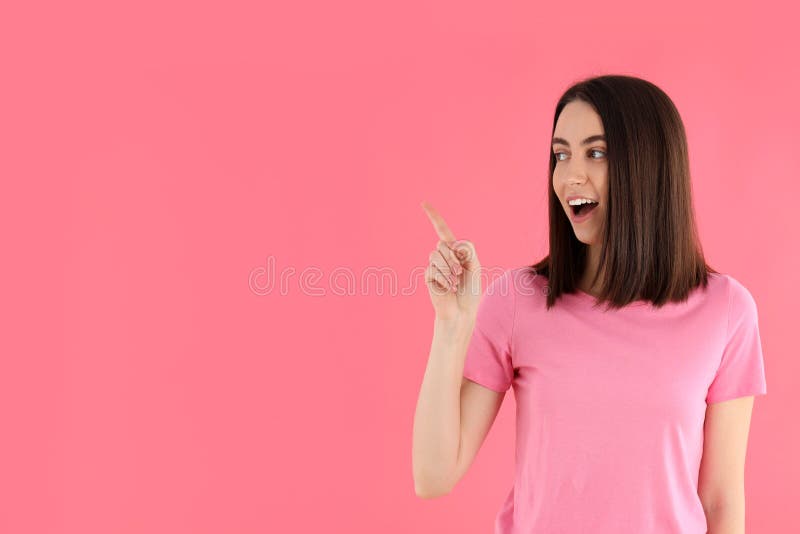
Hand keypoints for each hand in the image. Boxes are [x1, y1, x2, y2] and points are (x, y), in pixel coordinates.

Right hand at [421, 201, 481, 321]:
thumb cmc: (470, 290)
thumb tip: (453, 244)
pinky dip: (444, 280)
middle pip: (442, 244)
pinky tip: (448, 289)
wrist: (462, 311)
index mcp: (454, 250)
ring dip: (449, 269)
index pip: (441, 229)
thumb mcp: (475, 266)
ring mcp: (433, 265)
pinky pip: (433, 269)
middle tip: (460, 273)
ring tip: (455, 282)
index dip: (433, 216)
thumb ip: (468, 250)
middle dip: (453, 258)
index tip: (423, 203)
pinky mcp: (428, 276)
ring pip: (436, 255)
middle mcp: (442, 255)